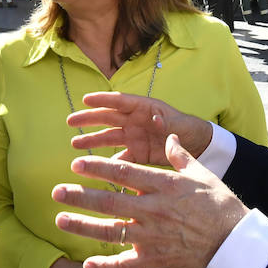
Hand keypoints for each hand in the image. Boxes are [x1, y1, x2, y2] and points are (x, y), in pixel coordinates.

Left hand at [52, 135, 248, 267]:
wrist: (234, 242)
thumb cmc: (220, 206)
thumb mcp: (202, 174)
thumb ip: (181, 156)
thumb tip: (170, 138)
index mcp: (163, 185)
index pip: (123, 173)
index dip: (97, 168)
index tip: (77, 163)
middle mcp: (153, 209)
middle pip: (109, 201)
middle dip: (79, 195)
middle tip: (57, 191)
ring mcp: (151, 235)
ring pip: (110, 231)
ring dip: (82, 226)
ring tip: (60, 220)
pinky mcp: (154, 258)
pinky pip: (125, 263)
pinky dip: (106, 265)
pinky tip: (88, 263)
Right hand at [67, 92, 211, 166]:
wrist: (196, 145)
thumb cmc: (186, 128)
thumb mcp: (177, 124)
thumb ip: (165, 124)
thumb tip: (154, 120)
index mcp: (144, 108)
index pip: (120, 101)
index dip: (103, 100)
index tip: (85, 100)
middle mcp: (135, 121)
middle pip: (108, 118)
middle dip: (89, 119)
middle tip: (71, 121)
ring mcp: (133, 137)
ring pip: (109, 137)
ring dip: (93, 140)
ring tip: (75, 144)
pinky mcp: (136, 153)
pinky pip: (120, 157)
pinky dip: (109, 162)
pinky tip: (97, 168)